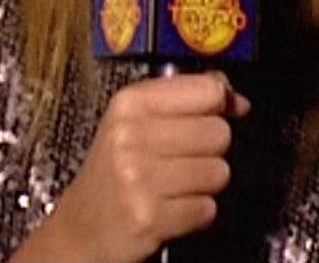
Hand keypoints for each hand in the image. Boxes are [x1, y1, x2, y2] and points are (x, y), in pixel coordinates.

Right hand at [30, 69, 251, 262]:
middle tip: (182, 160)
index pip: (207, 90)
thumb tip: (237, 100)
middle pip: (219, 133)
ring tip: (175, 186)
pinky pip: (208, 208)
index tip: (215, 114)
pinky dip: (197, 213)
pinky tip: (171, 208)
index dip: (221, 104)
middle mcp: (131, 136)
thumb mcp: (134, 121)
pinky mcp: (150, 217)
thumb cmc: (112, 172)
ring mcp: (139, 178)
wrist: (81, 228)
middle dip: (211, 151)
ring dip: (205, 185)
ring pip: (219, 172)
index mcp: (130, 103)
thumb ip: (184, 100)